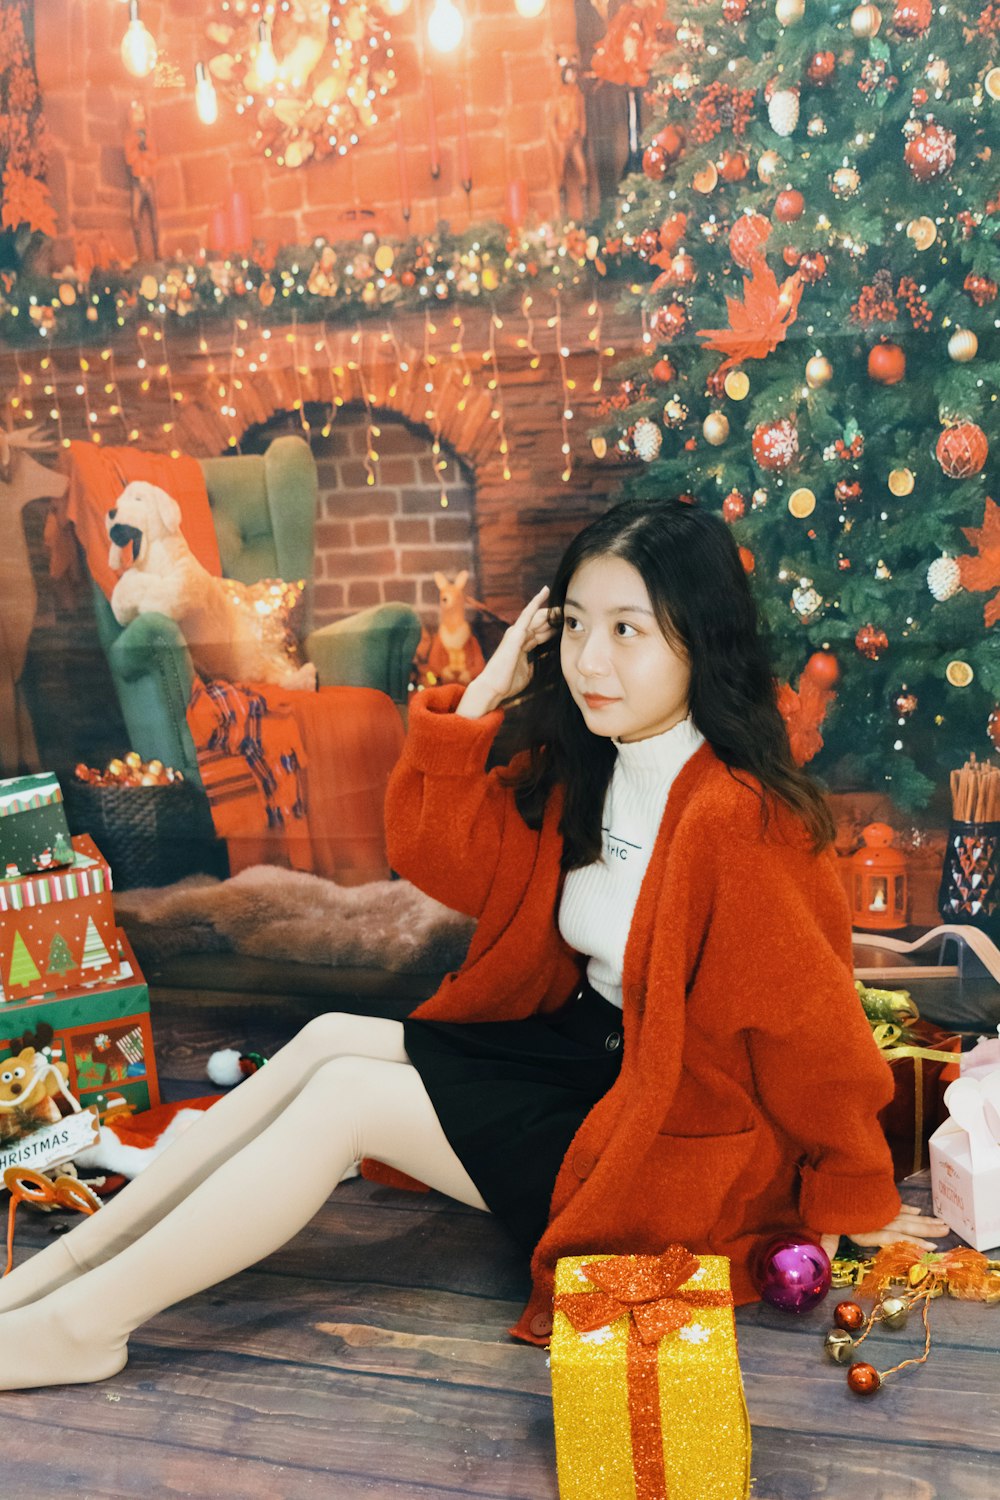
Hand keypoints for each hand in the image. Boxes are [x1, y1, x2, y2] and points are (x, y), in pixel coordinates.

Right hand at [457, 586, 556, 718]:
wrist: (494, 687)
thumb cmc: (508, 682)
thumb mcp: (528, 672)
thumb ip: (535, 663)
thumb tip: (543, 660)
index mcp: (523, 644)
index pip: (541, 632)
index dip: (554, 628)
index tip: (567, 624)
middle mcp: (519, 635)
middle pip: (542, 623)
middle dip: (555, 618)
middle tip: (571, 611)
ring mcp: (516, 632)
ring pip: (538, 617)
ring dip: (551, 611)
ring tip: (565, 603)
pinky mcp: (516, 632)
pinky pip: (528, 613)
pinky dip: (536, 602)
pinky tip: (545, 592)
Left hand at [819, 1204, 949, 1260]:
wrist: (831, 1172)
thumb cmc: (826, 1203)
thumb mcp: (825, 1223)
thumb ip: (828, 1241)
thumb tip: (824, 1259)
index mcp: (867, 1228)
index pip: (894, 1238)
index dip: (912, 1243)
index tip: (931, 1247)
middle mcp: (877, 1218)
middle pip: (906, 1225)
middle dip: (927, 1229)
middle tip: (947, 1230)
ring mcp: (879, 1207)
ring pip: (906, 1214)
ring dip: (924, 1219)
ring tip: (942, 1223)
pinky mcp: (877, 1197)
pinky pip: (896, 1204)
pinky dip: (908, 1208)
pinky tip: (918, 1210)